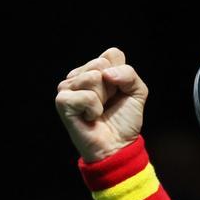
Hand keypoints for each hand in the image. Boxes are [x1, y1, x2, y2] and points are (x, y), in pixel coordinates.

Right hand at [55, 47, 148, 161]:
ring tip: (98, 110)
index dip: (122, 75)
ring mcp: (68, 87)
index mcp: (95, 69)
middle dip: (112, 87)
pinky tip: (89, 117)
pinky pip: (86, 96)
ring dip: (102, 99)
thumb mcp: (137, 91)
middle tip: (107, 104)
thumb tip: (106, 73)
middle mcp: (79, 75)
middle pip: (101, 64)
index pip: (112, 54)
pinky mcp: (62, 101)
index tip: (118, 93)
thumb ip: (129, 74)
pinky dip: (94, 109)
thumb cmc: (124, 120)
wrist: (117, 145)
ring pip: (93, 77)